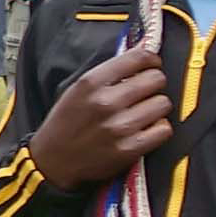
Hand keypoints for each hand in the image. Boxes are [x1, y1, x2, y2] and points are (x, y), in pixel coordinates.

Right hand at [25, 41, 171, 188]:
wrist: (51, 162)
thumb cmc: (67, 123)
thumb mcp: (77, 90)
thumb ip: (108, 73)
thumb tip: (144, 54)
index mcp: (90, 83)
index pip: (139, 58)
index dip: (151, 60)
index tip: (151, 66)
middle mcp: (105, 102)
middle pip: (156, 79)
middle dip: (154, 84)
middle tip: (144, 93)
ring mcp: (118, 127)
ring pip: (163, 104)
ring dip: (156, 108)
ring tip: (142, 114)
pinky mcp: (128, 149)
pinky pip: (163, 129)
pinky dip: (158, 129)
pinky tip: (144, 130)